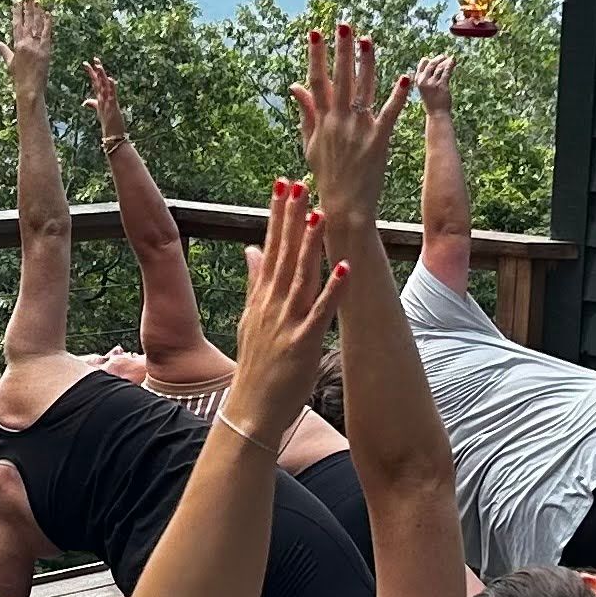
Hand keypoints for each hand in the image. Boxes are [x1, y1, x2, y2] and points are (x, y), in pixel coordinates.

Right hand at [0, 0, 51, 92]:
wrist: (30, 87)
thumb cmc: (18, 77)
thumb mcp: (9, 62)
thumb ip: (2, 49)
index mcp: (17, 45)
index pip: (17, 25)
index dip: (17, 13)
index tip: (17, 3)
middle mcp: (27, 43)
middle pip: (27, 22)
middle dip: (27, 8)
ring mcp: (37, 46)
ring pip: (37, 25)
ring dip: (37, 12)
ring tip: (37, 1)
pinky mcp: (46, 50)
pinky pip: (47, 33)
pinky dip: (48, 23)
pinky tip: (48, 14)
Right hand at [224, 175, 349, 444]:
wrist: (250, 411)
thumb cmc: (257, 367)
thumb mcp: (251, 319)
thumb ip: (254, 282)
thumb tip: (251, 249)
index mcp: (261, 298)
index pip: (270, 248)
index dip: (277, 216)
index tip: (282, 185)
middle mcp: (271, 305)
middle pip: (283, 254)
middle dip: (290, 219)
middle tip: (298, 184)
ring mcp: (286, 323)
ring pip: (300, 277)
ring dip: (310, 245)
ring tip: (319, 213)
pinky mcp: (302, 344)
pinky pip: (321, 312)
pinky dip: (333, 289)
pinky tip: (345, 267)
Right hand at [294, 25, 411, 229]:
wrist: (344, 205)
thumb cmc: (326, 174)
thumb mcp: (310, 143)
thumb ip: (305, 112)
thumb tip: (294, 85)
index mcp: (322, 120)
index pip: (317, 81)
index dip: (316, 56)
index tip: (316, 33)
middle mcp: (339, 121)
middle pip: (340, 79)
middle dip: (342, 50)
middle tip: (345, 25)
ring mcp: (359, 130)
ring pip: (364, 90)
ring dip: (367, 64)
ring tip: (369, 40)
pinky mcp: (379, 140)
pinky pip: (389, 114)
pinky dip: (397, 96)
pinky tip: (404, 77)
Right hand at [408, 53, 452, 113]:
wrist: (437, 114)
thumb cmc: (432, 101)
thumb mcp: (425, 89)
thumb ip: (427, 78)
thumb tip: (434, 67)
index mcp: (418, 80)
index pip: (422, 64)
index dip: (429, 60)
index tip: (436, 59)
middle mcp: (424, 81)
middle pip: (431, 64)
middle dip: (439, 59)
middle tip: (444, 56)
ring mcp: (433, 83)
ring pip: (439, 67)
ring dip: (445, 61)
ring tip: (450, 59)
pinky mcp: (442, 86)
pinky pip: (446, 72)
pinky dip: (450, 64)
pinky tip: (453, 60)